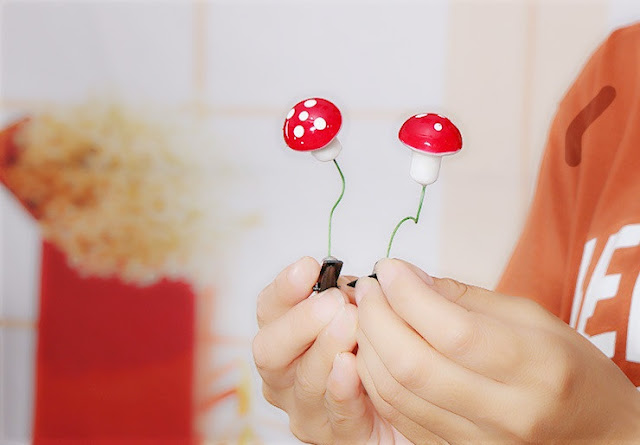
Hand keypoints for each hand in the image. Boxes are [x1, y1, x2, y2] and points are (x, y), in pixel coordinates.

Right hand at [253, 257, 406, 443]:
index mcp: (287, 336)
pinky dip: (341, 388)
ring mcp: (307, 408)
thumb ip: (364, 293)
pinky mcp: (335, 436)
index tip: (309, 266)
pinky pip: (335, 413)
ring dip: (326, 348)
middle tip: (334, 303)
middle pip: (269, 348)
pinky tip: (351, 366)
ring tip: (352, 324)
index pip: (270, 308)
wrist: (413, 401)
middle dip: (301, 322)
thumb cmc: (382, 348)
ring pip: (303, 380)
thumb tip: (376, 273)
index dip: (285, 287)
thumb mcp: (372, 311)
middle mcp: (286, 374)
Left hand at [355, 258, 639, 443]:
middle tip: (371, 290)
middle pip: (414, 365)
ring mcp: (480, 441)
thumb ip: (464, 297)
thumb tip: (407, 278)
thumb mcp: (532, 317)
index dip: (408, 294)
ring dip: (369, 347)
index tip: (389, 269)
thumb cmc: (568, 369)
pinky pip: (398, 416)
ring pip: (397, 393)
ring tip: (368, 315)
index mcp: (537, 367)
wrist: (595, 435)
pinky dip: (376, 379)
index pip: (453, 330)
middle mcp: (507, 413)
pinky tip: (376, 350)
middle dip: (377, 318)